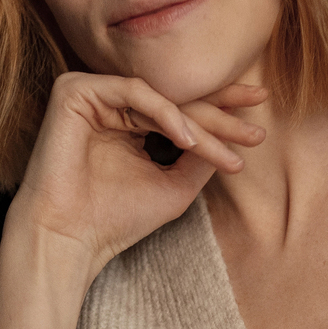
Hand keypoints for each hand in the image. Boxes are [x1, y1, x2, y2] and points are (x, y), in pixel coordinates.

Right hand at [9, 73, 265, 273]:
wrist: (67, 238)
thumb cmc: (115, 219)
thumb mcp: (175, 185)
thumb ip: (202, 156)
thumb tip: (236, 131)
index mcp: (129, 122)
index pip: (182, 110)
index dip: (222, 113)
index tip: (260, 123)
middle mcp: (109, 103)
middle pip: (176, 100)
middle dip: (221, 117)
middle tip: (256, 131)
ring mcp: (91, 93)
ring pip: (161, 99)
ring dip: (199, 126)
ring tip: (226, 153)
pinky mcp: (73, 90)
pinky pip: (134, 91)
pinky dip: (164, 113)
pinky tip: (187, 139)